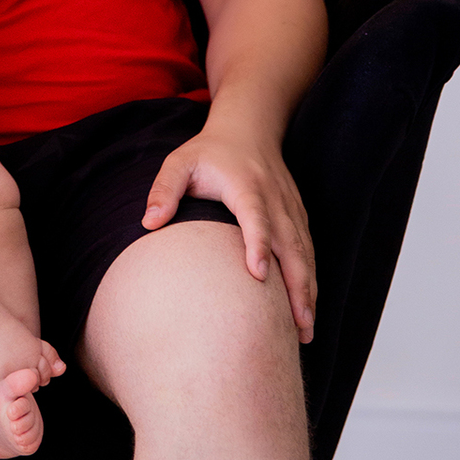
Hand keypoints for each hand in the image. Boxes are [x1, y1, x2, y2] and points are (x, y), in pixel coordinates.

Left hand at [141, 121, 316, 343]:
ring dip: (308, 291)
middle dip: (297, 286)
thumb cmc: (208, 151)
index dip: (258, 244)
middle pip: (291, 244)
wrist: (249, 128)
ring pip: (304, 253)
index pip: (256, 216)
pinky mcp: (297, 216)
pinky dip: (310, 279)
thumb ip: (164, 189)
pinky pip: (307, 250)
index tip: (258, 275)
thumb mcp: (180, 162)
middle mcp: (274, 199)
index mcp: (246, 185)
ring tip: (305, 331)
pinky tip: (307, 308)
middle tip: (298, 327)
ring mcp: (290, 208)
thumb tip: (148, 223)